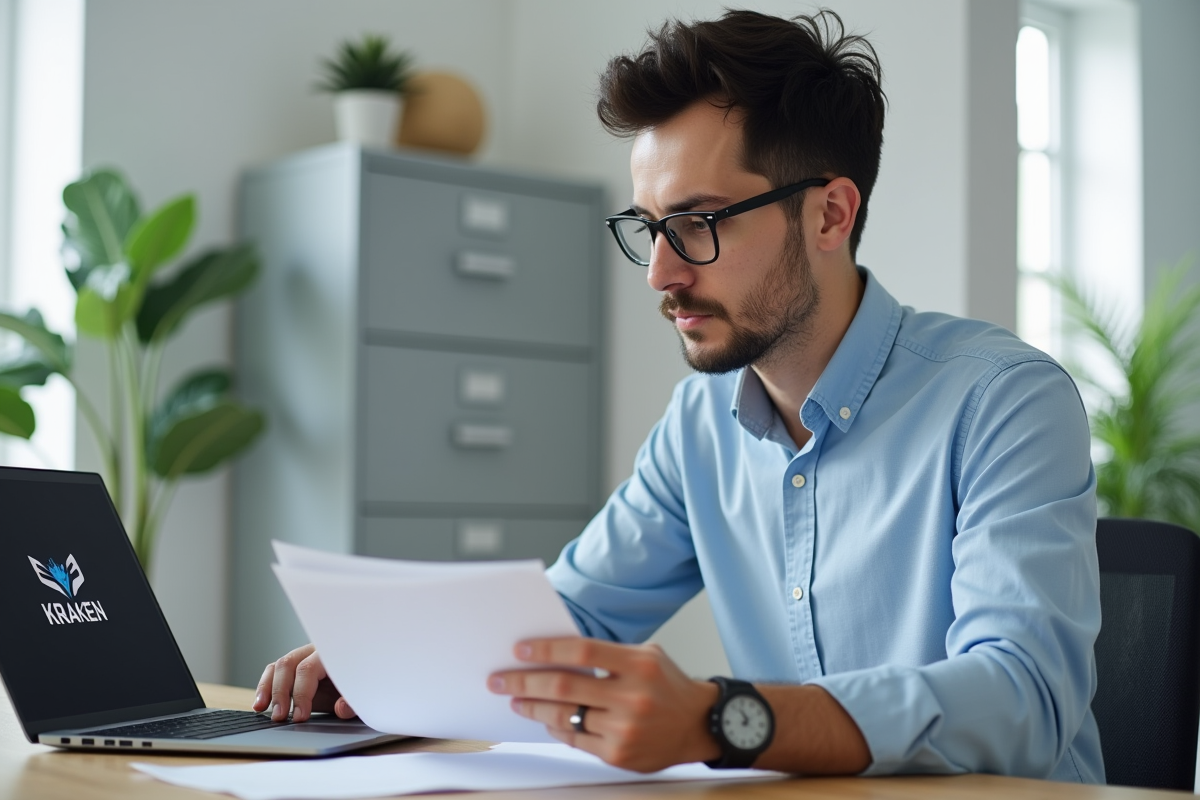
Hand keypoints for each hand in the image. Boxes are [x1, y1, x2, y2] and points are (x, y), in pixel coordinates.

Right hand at [252, 643, 355, 722]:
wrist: (365, 674)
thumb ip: (354, 701)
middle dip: (281, 691)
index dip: (301, 694)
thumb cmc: (362, 683)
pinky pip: (275, 672)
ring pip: (278, 666)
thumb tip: (342, 708)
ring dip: (267, 688)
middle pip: (288, 663)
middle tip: (279, 717)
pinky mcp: (296, 667)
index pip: (308, 669)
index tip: (300, 717)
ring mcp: (304, 656)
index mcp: (333, 653)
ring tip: (261, 709)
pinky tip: (260, 704)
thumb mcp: (363, 693)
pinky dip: (265, 686)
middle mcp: (315, 651)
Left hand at [488, 638, 719, 772]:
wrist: (698, 725)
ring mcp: (624, 729)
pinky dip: (555, 728)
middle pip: (565, 687)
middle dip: (524, 682)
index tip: (520, 649)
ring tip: (515, 699)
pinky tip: (545, 719)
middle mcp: (632, 698)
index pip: (582, 652)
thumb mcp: (646, 657)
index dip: (547, 650)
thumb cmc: (667, 685)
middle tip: (499, 679)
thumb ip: (607, 655)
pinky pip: (575, 739)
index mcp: (639, 665)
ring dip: (532, 708)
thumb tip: (555, 655)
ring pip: (564, 717)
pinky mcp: (618, 755)